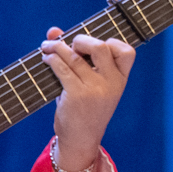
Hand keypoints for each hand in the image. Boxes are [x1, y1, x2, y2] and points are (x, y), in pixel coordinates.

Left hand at [42, 31, 133, 171]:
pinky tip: (46, 59)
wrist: (81, 140)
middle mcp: (112, 84)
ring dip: (56, 47)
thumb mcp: (89, 84)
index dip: (111, 42)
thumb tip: (54, 30)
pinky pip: (62, 67)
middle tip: (70, 44)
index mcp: (120, 80)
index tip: (94, 46)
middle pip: (101, 47)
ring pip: (75, 56)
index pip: (126, 52)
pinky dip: (51, 59)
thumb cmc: (85, 110)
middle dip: (82, 40)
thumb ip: (76, 57)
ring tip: (47, 47)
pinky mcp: (77, 95)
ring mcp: (96, 89)